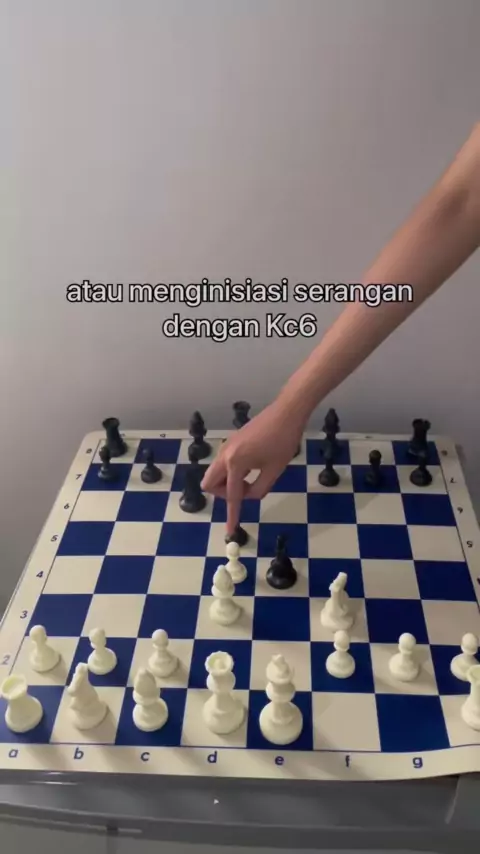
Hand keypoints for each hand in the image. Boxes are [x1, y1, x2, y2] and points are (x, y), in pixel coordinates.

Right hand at [201, 399, 305, 534]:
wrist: (286, 412)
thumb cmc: (283, 441)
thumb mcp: (274, 471)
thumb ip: (259, 489)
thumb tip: (248, 496)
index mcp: (235, 463)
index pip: (231, 496)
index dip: (232, 515)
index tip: (231, 531)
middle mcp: (225, 455)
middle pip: (209, 483)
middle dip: (223, 494)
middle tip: (245, 492)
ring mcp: (226, 447)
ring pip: (215, 473)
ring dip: (227, 483)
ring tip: (252, 479)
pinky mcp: (232, 442)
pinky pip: (223, 464)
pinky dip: (231, 473)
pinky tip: (252, 468)